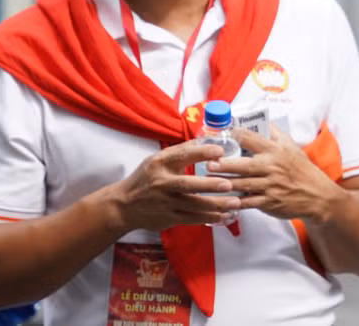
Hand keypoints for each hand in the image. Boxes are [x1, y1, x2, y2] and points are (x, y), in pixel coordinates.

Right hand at [108, 141, 241, 231]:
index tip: (220, 151)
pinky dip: (209, 218)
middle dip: (209, 185)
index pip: (181, 156)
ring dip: (215, 205)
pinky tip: (224, 216)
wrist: (123, 206)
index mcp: (159, 164)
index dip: (201, 153)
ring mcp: (165, 203)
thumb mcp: (157, 160)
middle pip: (187, 184)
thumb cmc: (145, 178)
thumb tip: (207, 140)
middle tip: (229, 184)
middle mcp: (161, 183)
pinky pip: (192, 219)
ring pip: (193, 205)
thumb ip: (181, 151)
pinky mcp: (168, 218)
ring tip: (235, 202)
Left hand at [216, 127, 343, 222]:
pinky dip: (235, 203)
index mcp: (275, 150)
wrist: (316, 195)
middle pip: (244, 164)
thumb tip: (263, 120)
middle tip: (209, 162)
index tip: (221, 134)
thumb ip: (276, 134)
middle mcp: (271, 167)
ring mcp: (270, 185)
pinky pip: (248, 202)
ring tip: (208, 180)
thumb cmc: (301, 169)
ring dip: (225, 182)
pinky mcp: (268, 202)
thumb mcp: (292, 147)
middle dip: (225, 164)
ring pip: (243, 184)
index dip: (235, 135)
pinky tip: (222, 201)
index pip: (252, 138)